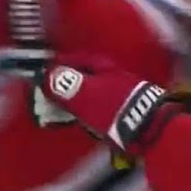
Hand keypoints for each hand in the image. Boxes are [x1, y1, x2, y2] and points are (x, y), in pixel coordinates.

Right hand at [35, 54, 178, 154]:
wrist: (150, 131)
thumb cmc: (114, 110)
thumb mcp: (83, 96)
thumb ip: (62, 85)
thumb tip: (44, 76)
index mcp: (102, 66)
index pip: (71, 60)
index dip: (54, 68)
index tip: (41, 78)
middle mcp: (113, 75)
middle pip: (82, 75)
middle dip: (65, 84)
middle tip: (48, 96)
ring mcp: (122, 92)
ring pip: (91, 90)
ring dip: (76, 99)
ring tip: (62, 111)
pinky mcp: (127, 109)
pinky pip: (99, 106)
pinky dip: (87, 111)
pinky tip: (83, 120)